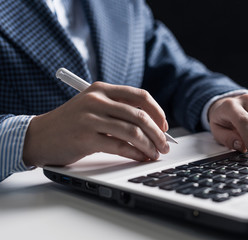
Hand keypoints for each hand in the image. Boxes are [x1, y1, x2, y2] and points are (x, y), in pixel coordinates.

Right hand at [23, 82, 169, 166]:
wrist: (39, 135)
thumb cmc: (71, 122)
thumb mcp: (93, 106)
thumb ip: (118, 110)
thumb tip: (152, 126)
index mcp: (102, 89)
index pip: (140, 96)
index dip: (157, 112)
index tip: (164, 126)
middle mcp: (97, 100)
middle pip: (140, 115)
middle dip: (158, 133)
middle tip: (165, 145)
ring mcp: (90, 118)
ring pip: (132, 131)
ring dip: (149, 145)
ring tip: (155, 154)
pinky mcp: (85, 138)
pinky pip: (119, 146)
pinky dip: (135, 153)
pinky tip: (141, 157)